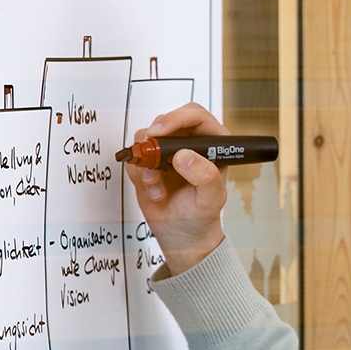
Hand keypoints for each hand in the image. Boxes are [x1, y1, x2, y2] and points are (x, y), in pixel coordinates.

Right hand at [126, 102, 229, 274]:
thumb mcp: (212, 198)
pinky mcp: (150, 163)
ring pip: (146, 137)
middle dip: (154, 135)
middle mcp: (190, 143)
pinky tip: (154, 191)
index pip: (195, 115)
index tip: (160, 131)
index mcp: (213, 143)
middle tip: (149, 152)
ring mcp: (168, 152)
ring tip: (156, 185)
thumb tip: (184, 155)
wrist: (183, 234)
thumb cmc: (203, 214)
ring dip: (147, 161)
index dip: (177, 117)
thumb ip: (204, 176)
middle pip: (167, 121)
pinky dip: (140, 174)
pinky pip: (136, 158)